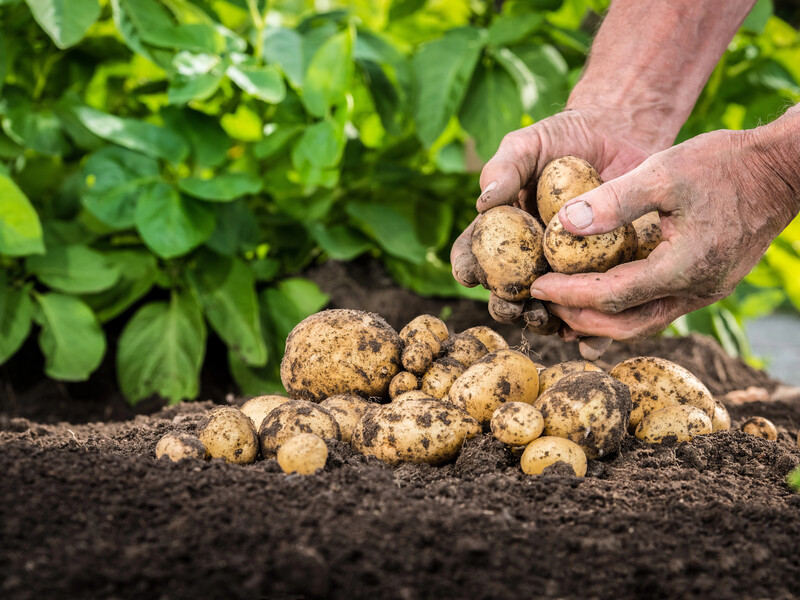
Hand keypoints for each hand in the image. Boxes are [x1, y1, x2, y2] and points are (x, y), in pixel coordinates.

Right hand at [451, 107, 660, 357]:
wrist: (620, 135)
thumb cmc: (563, 137)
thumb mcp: (528, 143)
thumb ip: (504, 168)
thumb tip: (483, 202)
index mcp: (502, 232)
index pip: (474, 254)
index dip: (467, 267)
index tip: (470, 274)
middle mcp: (529, 257)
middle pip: (507, 292)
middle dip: (505, 305)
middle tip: (512, 304)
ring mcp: (566, 271)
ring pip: (547, 308)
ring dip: (543, 321)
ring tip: (547, 320)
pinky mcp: (603, 276)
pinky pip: (594, 310)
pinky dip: (591, 332)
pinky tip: (589, 339)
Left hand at [529, 125, 799, 341]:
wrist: (781, 170)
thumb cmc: (724, 164)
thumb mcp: (665, 171)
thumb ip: (615, 200)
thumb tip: (564, 224)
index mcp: (684, 267)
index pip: (612, 296)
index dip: (569, 294)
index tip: (536, 285)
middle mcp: (696, 291)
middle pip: (624, 324)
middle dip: (578, 317)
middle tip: (543, 301)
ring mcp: (703, 293)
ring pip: (641, 324)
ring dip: (599, 321)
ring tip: (562, 307)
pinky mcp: (705, 286)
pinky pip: (655, 310)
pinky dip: (622, 310)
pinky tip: (598, 301)